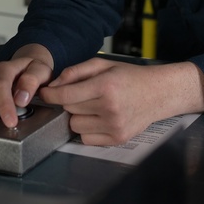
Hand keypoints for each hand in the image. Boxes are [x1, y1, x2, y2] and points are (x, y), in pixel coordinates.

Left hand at [38, 58, 203, 146]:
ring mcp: (114, 126)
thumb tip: (53, 86)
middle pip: (69, 109)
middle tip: (85, 94)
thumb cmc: (129, 76)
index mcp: (105, 86)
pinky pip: (86, 139)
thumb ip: (75, 72)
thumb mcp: (103, 65)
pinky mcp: (117, 139)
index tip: (45, 93)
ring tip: (94, 107)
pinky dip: (88, 130)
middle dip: (71, 101)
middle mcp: (109, 108)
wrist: (158, 93)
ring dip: (79, 116)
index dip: (50, 95)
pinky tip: (100, 119)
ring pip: (75, 125)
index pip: (66, 96)